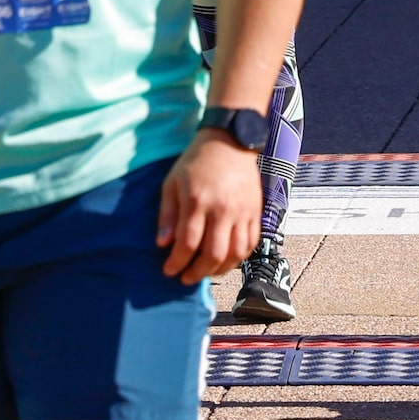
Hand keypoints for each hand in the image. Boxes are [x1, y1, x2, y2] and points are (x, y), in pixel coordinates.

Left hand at [157, 130, 260, 282]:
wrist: (230, 141)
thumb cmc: (195, 162)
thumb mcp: (172, 183)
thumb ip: (167, 215)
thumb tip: (162, 245)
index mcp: (198, 201)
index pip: (187, 243)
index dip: (177, 262)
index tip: (168, 270)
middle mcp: (222, 209)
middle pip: (213, 254)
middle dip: (197, 273)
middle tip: (186, 278)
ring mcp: (242, 211)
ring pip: (235, 254)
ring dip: (219, 270)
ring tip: (206, 272)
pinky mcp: (256, 211)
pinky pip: (251, 243)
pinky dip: (239, 258)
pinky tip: (226, 260)